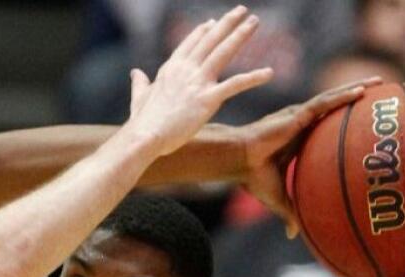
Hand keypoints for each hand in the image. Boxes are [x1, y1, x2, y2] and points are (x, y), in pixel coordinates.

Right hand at [125, 5, 273, 157]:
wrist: (145, 136)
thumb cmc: (142, 121)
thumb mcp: (139, 97)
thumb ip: (140, 83)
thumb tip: (135, 72)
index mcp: (170, 69)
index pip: (190, 44)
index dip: (203, 31)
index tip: (214, 21)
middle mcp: (185, 70)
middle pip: (210, 40)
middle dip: (227, 23)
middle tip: (241, 10)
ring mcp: (197, 82)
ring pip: (223, 52)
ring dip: (240, 35)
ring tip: (254, 22)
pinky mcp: (208, 99)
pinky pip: (235, 85)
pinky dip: (253, 78)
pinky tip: (269, 73)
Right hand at [237, 78, 380, 237]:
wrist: (239, 162)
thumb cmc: (254, 177)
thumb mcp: (278, 197)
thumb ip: (291, 212)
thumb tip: (294, 236)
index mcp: (300, 139)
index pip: (328, 126)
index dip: (345, 120)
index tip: (365, 119)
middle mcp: (302, 124)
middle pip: (336, 107)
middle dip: (357, 97)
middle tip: (381, 93)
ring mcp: (300, 116)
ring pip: (334, 100)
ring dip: (357, 89)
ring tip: (380, 83)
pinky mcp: (297, 114)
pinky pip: (325, 103)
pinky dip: (343, 96)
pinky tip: (362, 91)